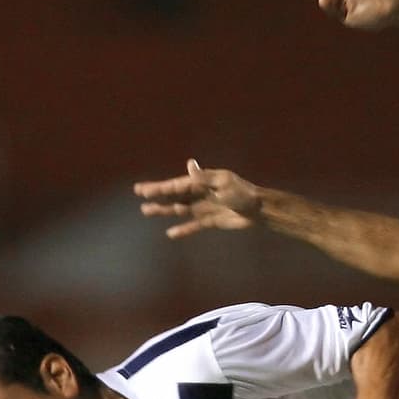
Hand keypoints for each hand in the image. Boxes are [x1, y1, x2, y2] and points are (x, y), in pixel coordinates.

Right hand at [134, 160, 260, 238]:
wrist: (259, 210)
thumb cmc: (243, 193)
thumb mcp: (224, 182)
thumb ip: (204, 178)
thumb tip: (189, 164)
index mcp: (202, 182)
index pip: (177, 185)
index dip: (160, 188)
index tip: (144, 190)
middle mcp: (201, 193)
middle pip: (175, 195)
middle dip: (157, 194)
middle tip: (139, 194)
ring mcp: (204, 207)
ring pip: (180, 209)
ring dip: (164, 210)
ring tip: (146, 211)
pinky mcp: (211, 221)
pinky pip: (194, 226)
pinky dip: (183, 230)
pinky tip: (170, 233)